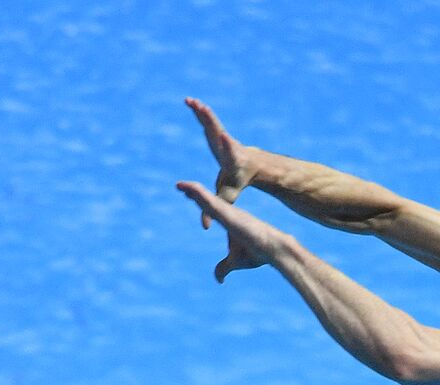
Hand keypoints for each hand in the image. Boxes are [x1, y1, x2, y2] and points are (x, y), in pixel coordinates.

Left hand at [176, 181, 284, 282]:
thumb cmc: (257, 253)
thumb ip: (224, 268)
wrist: (273, 250)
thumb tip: (219, 279)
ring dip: (193, 190)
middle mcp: (229, 213)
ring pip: (207, 198)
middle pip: (206, 200)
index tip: (187, 195)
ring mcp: (229, 213)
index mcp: (229, 220)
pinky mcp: (229, 215)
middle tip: (178, 185)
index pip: (210, 208)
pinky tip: (190, 189)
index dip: (199, 201)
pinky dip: (200, 195)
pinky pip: (211, 203)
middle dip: (192, 191)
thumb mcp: (234, 262)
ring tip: (179, 185)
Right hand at [185, 97, 258, 229]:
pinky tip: (190, 101)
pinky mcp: (215, 130)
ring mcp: (221, 135)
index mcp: (230, 157)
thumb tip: (205, 228)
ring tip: (191, 101)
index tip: (223, 135)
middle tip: (202, 110)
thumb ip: (215, 208)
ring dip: (201, 112)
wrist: (249, 163)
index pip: (227, 149)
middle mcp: (226, 143)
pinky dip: (198, 111)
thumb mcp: (228, 195)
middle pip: (217, 130)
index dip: (225, 143)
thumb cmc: (238, 180)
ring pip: (210, 121)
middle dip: (210, 121)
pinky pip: (205, 119)